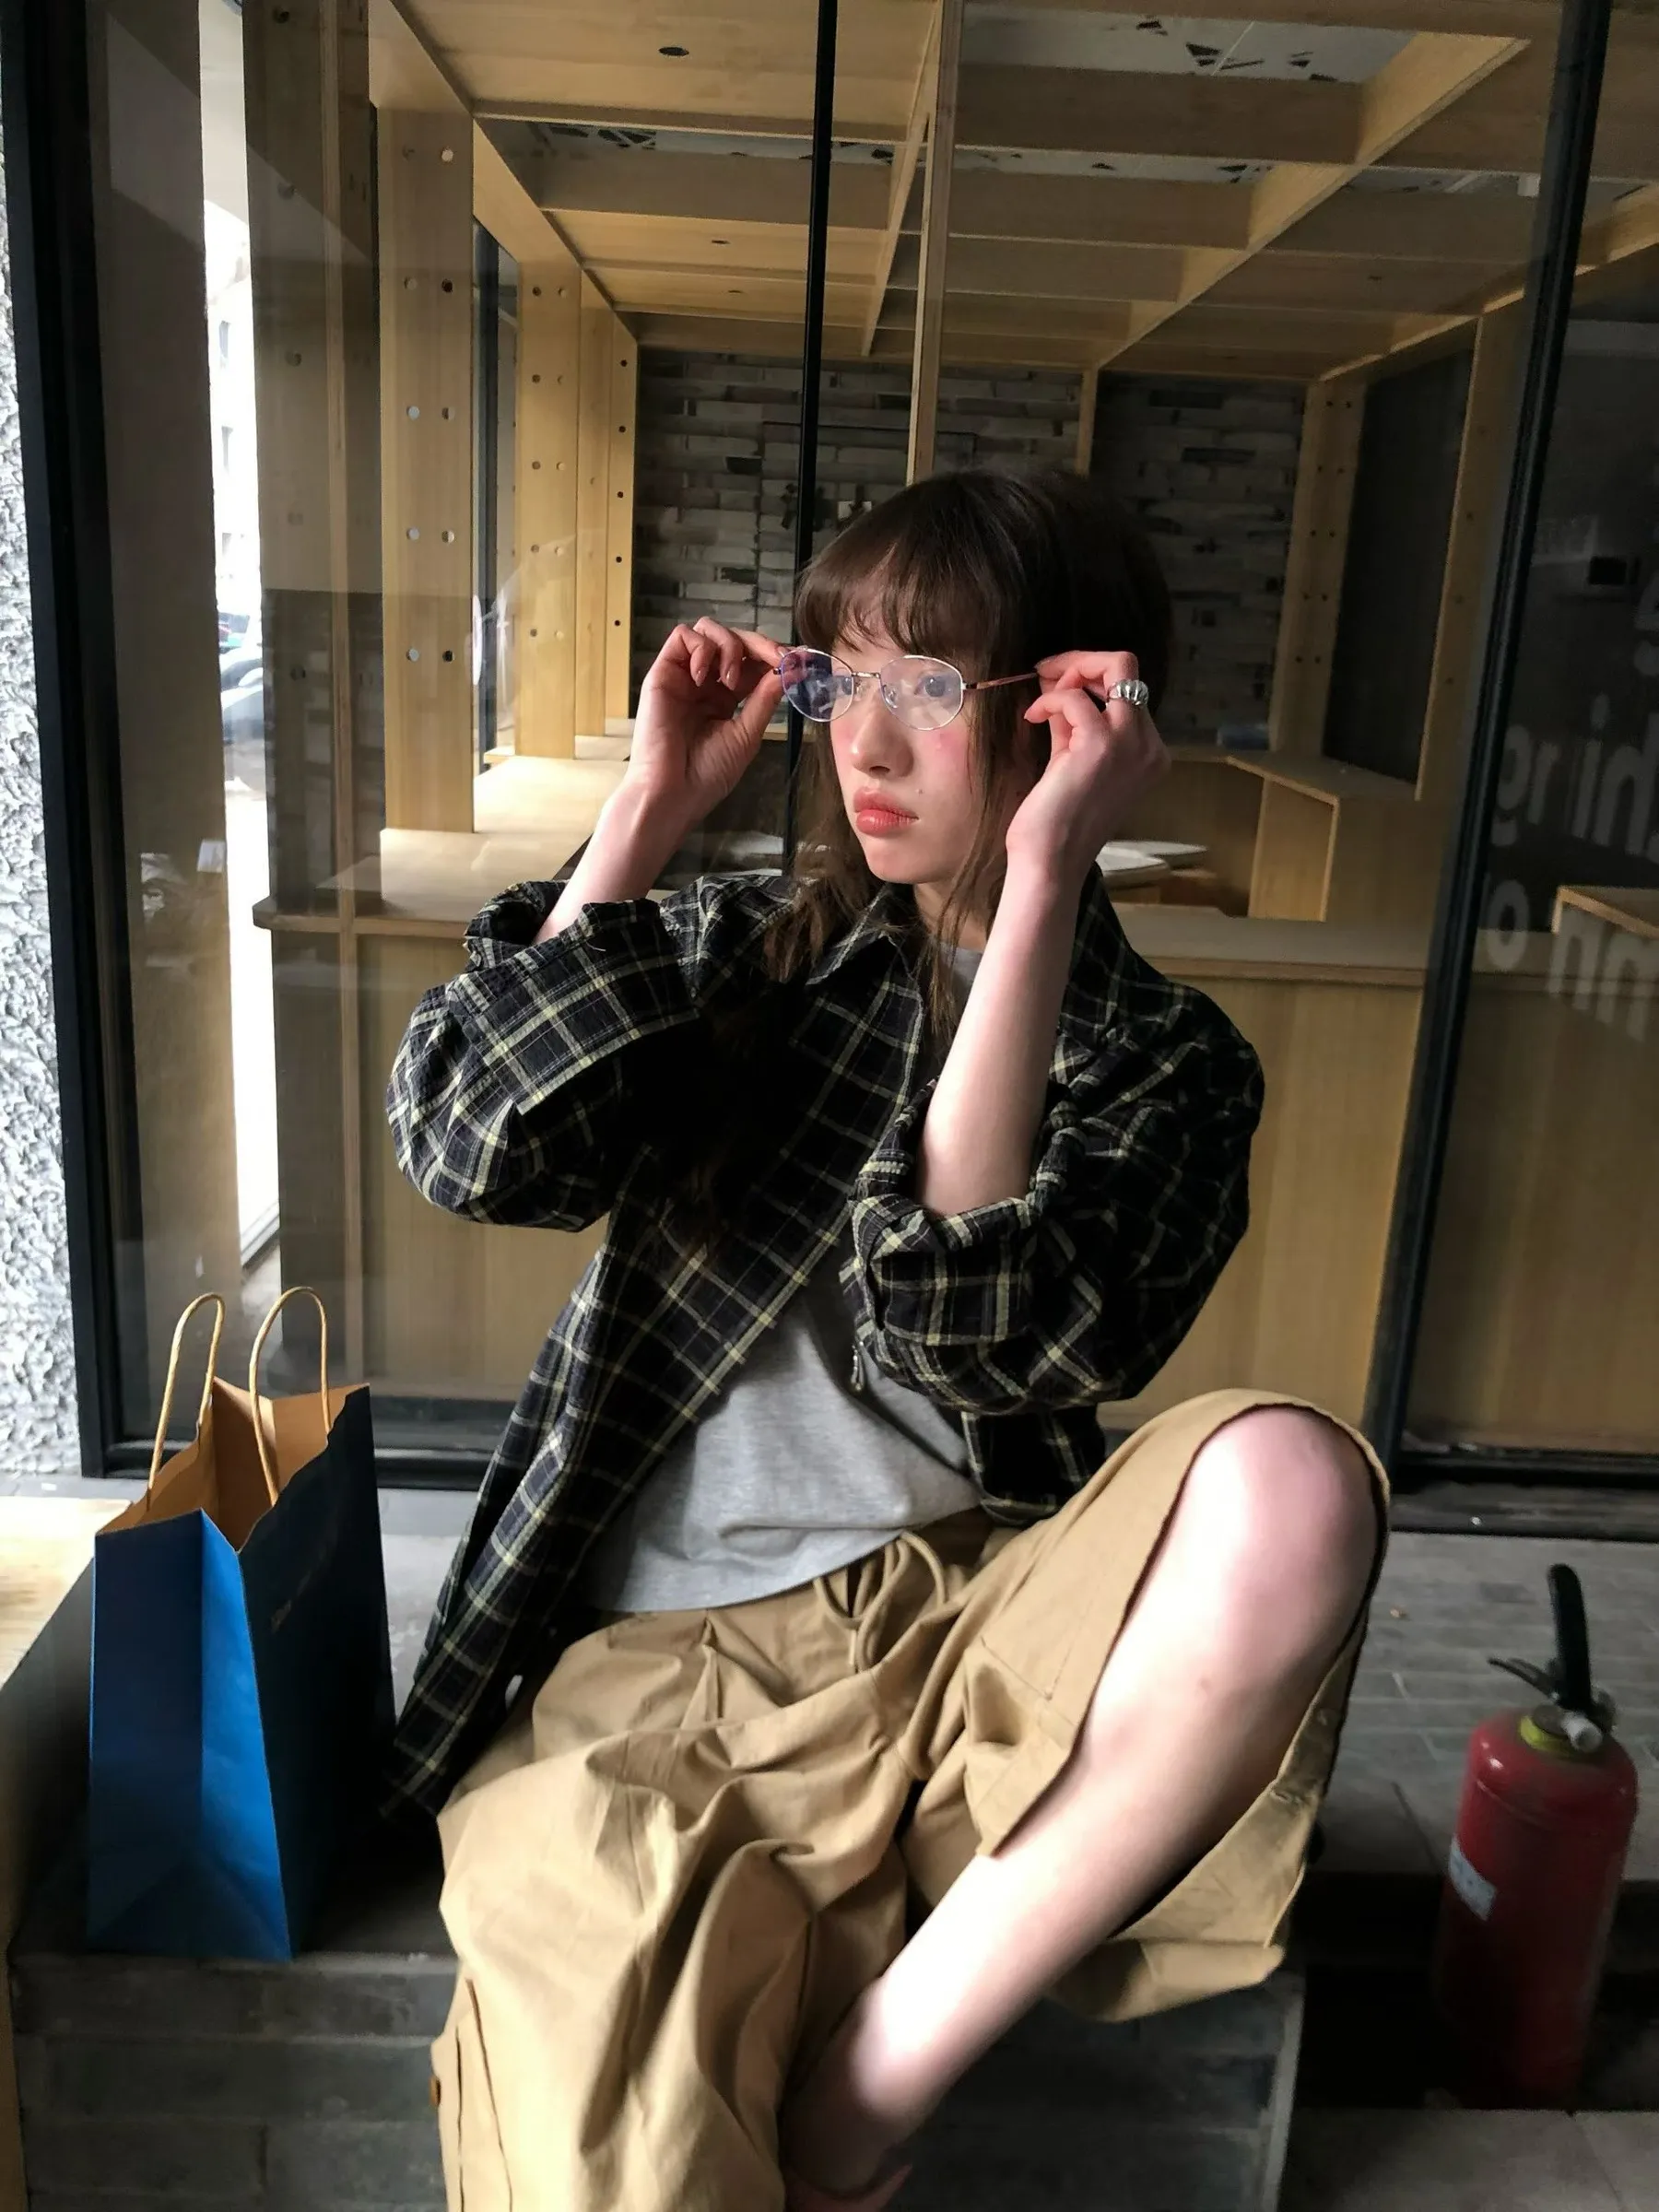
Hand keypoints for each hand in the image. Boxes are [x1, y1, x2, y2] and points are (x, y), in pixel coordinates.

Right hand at [624, 617, 784, 843]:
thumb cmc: (707, 773)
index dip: (775, 656)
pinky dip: (702, 647)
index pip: (752, 662)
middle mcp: (705, 682)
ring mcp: (684, 676)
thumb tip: (789, 669)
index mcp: (726, 698)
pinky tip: (706, 677)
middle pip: (734, 639)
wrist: (672, 793)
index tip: (800, 660)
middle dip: (760, 644)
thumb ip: (765, 699)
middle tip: (778, 659)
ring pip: (709, 630)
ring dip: (730, 646)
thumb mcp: (746, 734)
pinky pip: (682, 637)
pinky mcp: (663, 673)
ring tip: (733, 681)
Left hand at [1003, 650, 1167, 888]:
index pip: (1128, 690)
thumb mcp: (1072, 760)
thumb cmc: (1057, 821)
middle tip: (1046, 674)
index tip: (1056, 685)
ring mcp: (1131, 743)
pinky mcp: (1100, 745)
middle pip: (1128, 668)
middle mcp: (1149, 745)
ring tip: (1041, 702)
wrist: (1050, 861)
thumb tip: (1059, 679)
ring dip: (1068, 673)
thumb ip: (1074, 722)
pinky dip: (1050, 699)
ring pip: (1116, 666)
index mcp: (1149, 753)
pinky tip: (1033, 718)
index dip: (1089, 679)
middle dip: (1082, 662)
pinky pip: (1075, 695)